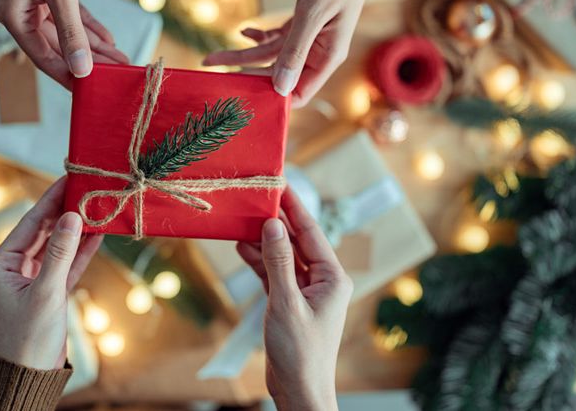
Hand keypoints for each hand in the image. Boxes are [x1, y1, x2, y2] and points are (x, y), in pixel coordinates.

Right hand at [0, 0, 127, 88]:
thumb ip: (71, 32)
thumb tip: (81, 69)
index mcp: (12, 15)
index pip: (43, 57)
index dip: (69, 76)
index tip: (92, 93)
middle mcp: (20, 12)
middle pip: (58, 47)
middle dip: (89, 62)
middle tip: (116, 78)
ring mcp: (34, 0)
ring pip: (68, 32)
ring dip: (94, 46)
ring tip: (121, 61)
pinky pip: (71, 15)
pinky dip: (88, 26)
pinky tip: (109, 39)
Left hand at [0, 178, 101, 368]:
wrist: (30, 377)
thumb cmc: (29, 338)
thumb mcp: (46, 292)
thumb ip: (59, 253)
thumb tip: (71, 216)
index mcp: (1, 264)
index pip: (29, 224)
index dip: (50, 200)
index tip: (67, 178)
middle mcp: (14, 268)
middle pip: (43, 231)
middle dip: (64, 211)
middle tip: (86, 188)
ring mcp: (32, 280)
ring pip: (57, 247)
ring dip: (76, 230)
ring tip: (96, 206)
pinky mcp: (49, 292)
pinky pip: (66, 265)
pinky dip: (81, 252)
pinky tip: (97, 235)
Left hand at [203, 0, 391, 106]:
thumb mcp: (313, 13)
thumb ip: (295, 51)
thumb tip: (280, 87)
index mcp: (328, 57)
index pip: (299, 93)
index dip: (273, 98)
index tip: (243, 97)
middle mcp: (319, 52)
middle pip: (278, 75)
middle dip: (247, 75)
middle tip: (216, 75)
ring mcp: (310, 37)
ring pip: (272, 55)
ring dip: (244, 55)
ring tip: (213, 57)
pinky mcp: (303, 21)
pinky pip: (276, 38)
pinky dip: (259, 36)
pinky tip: (244, 32)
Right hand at [236, 187, 352, 410]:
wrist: (299, 391)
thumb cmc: (300, 352)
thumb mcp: (286, 303)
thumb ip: (278, 262)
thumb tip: (273, 225)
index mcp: (333, 278)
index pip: (312, 233)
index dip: (295, 208)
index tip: (281, 184)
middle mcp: (323, 280)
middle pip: (298, 242)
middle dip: (278, 220)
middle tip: (259, 196)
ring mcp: (307, 291)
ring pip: (284, 256)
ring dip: (264, 241)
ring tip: (243, 218)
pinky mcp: (291, 302)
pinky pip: (275, 274)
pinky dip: (260, 262)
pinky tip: (242, 247)